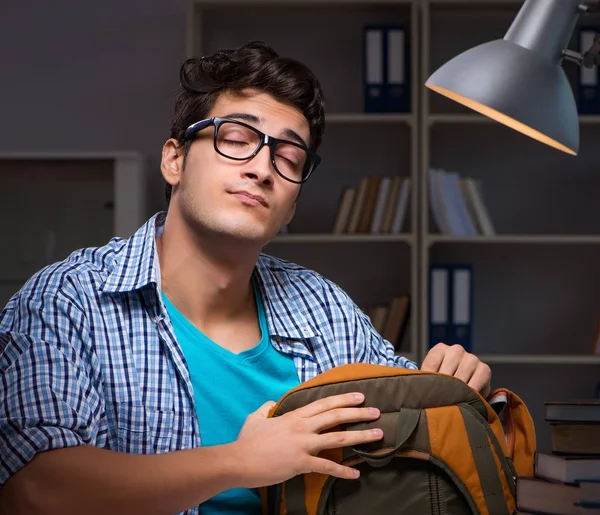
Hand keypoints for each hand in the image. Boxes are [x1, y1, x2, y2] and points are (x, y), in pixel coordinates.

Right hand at [234, 392, 382, 487]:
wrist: (238, 460)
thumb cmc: (247, 440)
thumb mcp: (256, 417)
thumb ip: (266, 408)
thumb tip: (271, 404)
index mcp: (294, 415)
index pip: (324, 404)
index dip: (343, 399)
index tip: (360, 396)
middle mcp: (302, 427)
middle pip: (336, 416)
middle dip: (359, 413)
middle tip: (376, 412)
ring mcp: (303, 444)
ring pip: (338, 438)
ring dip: (360, 436)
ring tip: (378, 435)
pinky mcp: (301, 463)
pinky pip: (327, 467)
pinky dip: (343, 471)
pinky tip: (356, 474)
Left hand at [421, 343, 491, 397]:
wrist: (465, 389)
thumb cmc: (444, 383)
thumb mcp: (432, 378)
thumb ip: (426, 378)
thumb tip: (418, 386)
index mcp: (440, 349)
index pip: (431, 364)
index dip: (429, 381)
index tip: (427, 392)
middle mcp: (456, 350)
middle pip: (446, 373)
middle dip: (442, 389)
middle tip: (440, 401)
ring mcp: (471, 358)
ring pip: (460, 379)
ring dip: (456, 392)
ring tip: (452, 401)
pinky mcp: (484, 369)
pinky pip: (475, 383)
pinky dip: (469, 393)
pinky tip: (465, 398)